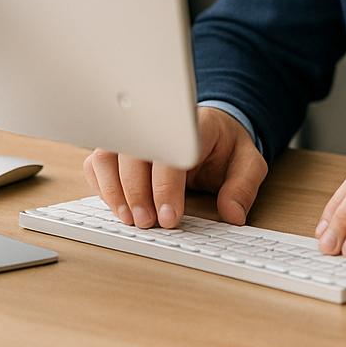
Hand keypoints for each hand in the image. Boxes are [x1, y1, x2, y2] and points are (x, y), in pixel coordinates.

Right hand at [83, 106, 267, 228]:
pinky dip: (101, 186)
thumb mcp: (248, 162)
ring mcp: (134, 133)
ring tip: (130, 219)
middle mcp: (156, 123)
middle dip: (137, 193)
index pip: (170, 151)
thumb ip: (243, 187)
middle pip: (132, 153)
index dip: (166, 187)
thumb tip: (233, 215)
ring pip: (107, 156)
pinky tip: (118, 206)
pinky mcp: (118, 146)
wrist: (212, 128)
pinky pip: (97, 163)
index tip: (169, 216)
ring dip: (114, 191)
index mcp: (192, 125)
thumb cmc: (225, 145)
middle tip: (148, 223)